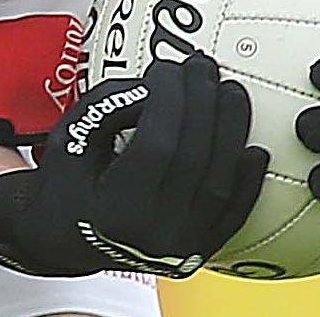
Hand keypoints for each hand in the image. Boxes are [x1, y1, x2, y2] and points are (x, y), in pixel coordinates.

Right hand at [0, 53, 268, 278]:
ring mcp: (178, 248)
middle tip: (204, 66)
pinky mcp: (197, 253)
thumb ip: (107, 107)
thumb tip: (157, 87)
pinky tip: (255, 150)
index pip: (156, 145)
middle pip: (194, 159)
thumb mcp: (69, 138)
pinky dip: (248, 182)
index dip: (168, 101)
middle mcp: (150, 234)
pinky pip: (233, 216)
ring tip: (232, 92)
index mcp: (113, 209)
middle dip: (203, 104)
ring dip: (232, 132)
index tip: (166, 69)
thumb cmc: (63, 183)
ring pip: (219, 185)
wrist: (63, 241)